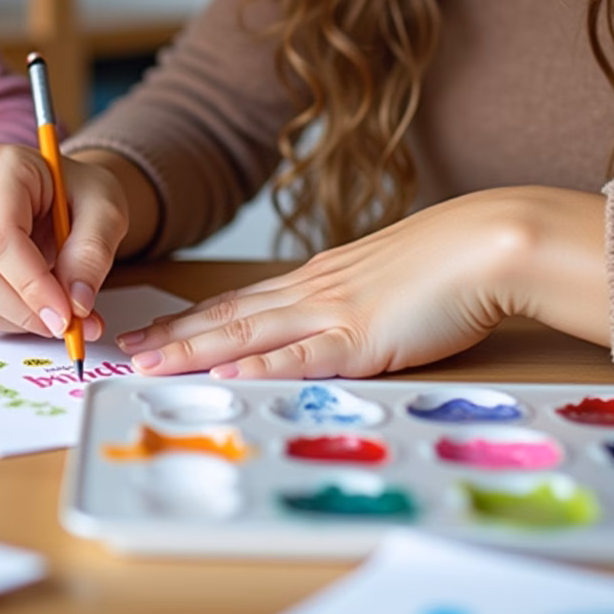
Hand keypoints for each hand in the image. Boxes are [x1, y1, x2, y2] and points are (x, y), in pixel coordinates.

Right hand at [0, 142, 129, 336]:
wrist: (57, 191)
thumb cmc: (79, 192)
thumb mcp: (106, 210)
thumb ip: (93, 253)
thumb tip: (76, 304)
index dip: (32, 285)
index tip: (66, 316)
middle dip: (25, 310)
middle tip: (67, 325)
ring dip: (15, 319)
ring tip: (55, 312)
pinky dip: (1, 319)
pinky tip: (31, 307)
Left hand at [117, 187, 608, 378]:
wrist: (489, 243)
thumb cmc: (450, 265)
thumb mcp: (389, 282)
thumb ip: (359, 305)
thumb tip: (344, 324)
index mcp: (319, 280)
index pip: (241, 302)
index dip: (192, 319)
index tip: (153, 330)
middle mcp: (314, 292)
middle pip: (227, 316)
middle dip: (172, 335)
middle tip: (124, 352)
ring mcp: (333, 312)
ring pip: (246, 332)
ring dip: (192, 349)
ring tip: (147, 362)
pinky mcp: (360, 336)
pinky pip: (299, 353)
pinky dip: (258, 363)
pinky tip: (223, 370)